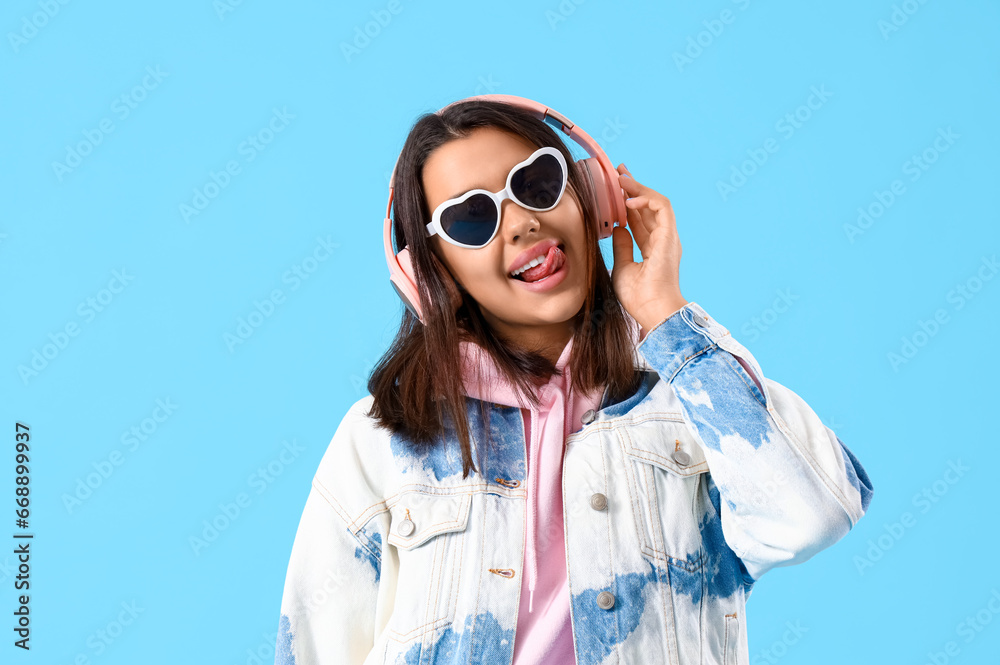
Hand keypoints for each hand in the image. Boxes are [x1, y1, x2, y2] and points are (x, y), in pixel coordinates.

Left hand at [611, 164, 687, 331]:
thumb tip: (617, 228)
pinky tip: (628, 200)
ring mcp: (668, 237)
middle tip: (619, 171)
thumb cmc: (639, 297)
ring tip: (621, 178)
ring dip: (639, 188)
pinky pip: (662, 208)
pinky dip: (646, 200)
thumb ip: (622, 246)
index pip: (640, 218)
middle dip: (634, 187)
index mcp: (653, 247)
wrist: (652, 311)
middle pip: (648, 206)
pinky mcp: (669, 236)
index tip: (616, 187)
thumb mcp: (622, 267)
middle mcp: (662, 239)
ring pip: (657, 202)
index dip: (628, 202)